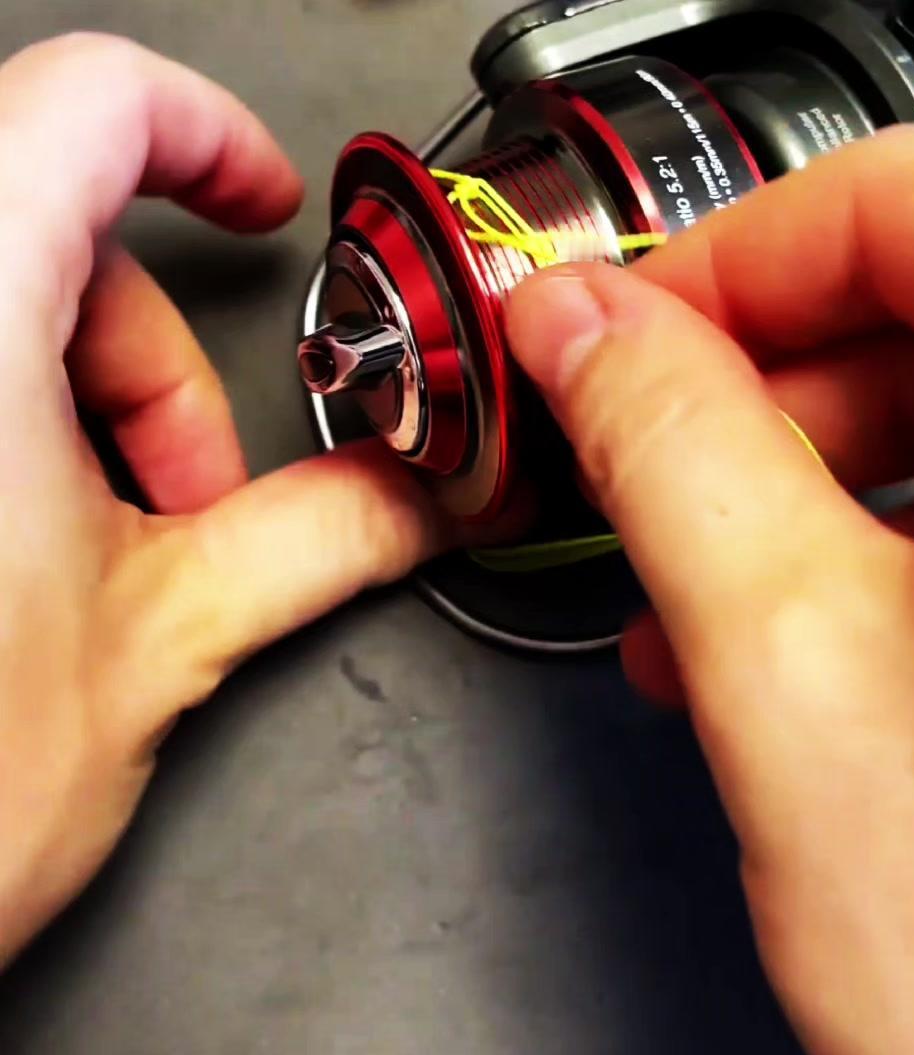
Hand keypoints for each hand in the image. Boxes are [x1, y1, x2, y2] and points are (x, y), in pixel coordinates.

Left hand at [0, 34, 460, 964]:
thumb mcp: (163, 638)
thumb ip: (316, 539)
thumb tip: (416, 500)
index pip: (87, 102)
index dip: (202, 133)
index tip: (257, 201)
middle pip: (51, 227)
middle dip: (150, 361)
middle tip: (190, 490)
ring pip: (0, 299)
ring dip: (83, 404)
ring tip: (107, 539)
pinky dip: (17, 419)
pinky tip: (32, 533)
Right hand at [507, 126, 913, 1054]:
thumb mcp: (794, 659)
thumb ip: (665, 452)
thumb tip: (580, 330)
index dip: (731, 261)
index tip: (619, 333)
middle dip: (758, 389)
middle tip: (637, 456)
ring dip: (805, 483)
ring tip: (695, 584)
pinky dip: (884, 542)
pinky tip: (788, 626)